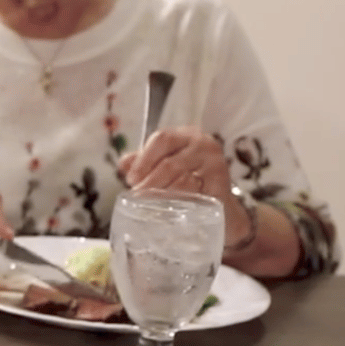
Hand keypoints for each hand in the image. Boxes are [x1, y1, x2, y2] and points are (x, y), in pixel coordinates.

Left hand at [117, 126, 249, 238]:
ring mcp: (215, 165)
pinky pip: (196, 196)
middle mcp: (204, 145)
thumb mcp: (162, 164)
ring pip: (182, 181)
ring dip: (162, 195)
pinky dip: (180, 203)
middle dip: (149, 182)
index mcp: (186, 136)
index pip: (162, 139)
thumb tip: (123, 165)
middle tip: (137, 196)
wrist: (217, 202)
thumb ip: (142, 161)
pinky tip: (171, 209)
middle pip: (170, 163)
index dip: (143, 159)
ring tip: (150, 204)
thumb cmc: (185, 178)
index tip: (131, 179)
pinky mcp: (222, 187)